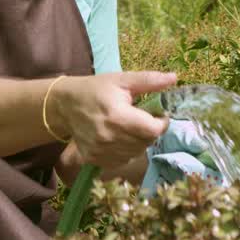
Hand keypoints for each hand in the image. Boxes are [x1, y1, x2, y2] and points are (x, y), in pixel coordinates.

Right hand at [51, 72, 176, 169]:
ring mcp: (100, 151)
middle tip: (141, 118)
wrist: (65, 104)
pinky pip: (122, 161)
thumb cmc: (96, 89)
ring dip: (138, 141)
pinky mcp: (94, 160)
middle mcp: (109, 137)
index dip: (161, 122)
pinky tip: (118, 138)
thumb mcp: (122, 79)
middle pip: (146, 142)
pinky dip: (125, 151)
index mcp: (118, 116)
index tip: (157, 114)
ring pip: (136, 153)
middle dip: (149, 131)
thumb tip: (174, 78)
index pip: (153, 130)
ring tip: (128, 127)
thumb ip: (149, 81)